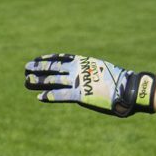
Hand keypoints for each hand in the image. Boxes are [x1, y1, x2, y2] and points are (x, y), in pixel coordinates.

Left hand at [24, 53, 155, 116]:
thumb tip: (85, 74)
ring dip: (39, 81)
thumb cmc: (118, 81)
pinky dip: (50, 96)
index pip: (61, 58)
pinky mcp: (81, 95)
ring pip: (53, 80)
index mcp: (83, 61)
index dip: (47, 59)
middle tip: (26, 69)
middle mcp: (78, 69)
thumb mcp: (101, 70)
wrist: (129, 88)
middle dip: (39, 68)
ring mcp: (79, 81)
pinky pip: (61, 95)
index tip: (37, 59)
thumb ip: (89, 71)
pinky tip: (40, 97)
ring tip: (27, 82)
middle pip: (53, 67)